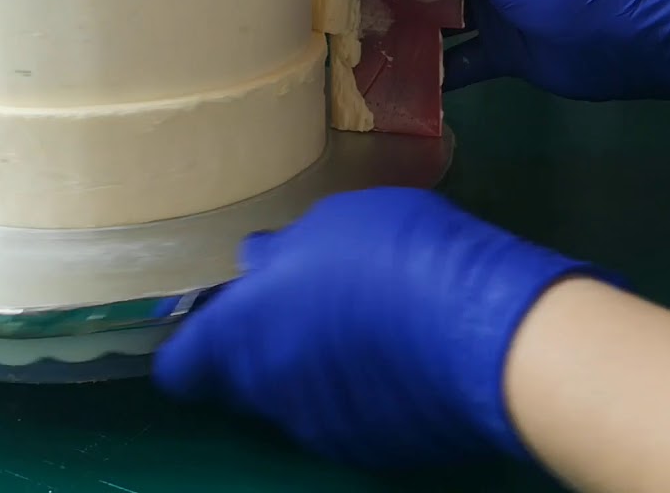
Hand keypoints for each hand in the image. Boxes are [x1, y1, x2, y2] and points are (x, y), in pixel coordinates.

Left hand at [152, 188, 615, 468]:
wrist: (488, 329)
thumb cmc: (399, 255)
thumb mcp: (334, 223)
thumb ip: (284, 254)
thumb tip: (260, 264)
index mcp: (244, 333)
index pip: (180, 367)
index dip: (190, 345)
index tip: (215, 321)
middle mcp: (268, 390)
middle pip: (238, 381)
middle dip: (256, 350)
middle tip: (299, 307)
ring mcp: (319, 426)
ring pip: (290, 399)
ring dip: (306, 369)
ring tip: (356, 328)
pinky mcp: (370, 447)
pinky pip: (340, 415)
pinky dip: (352, 392)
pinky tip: (391, 359)